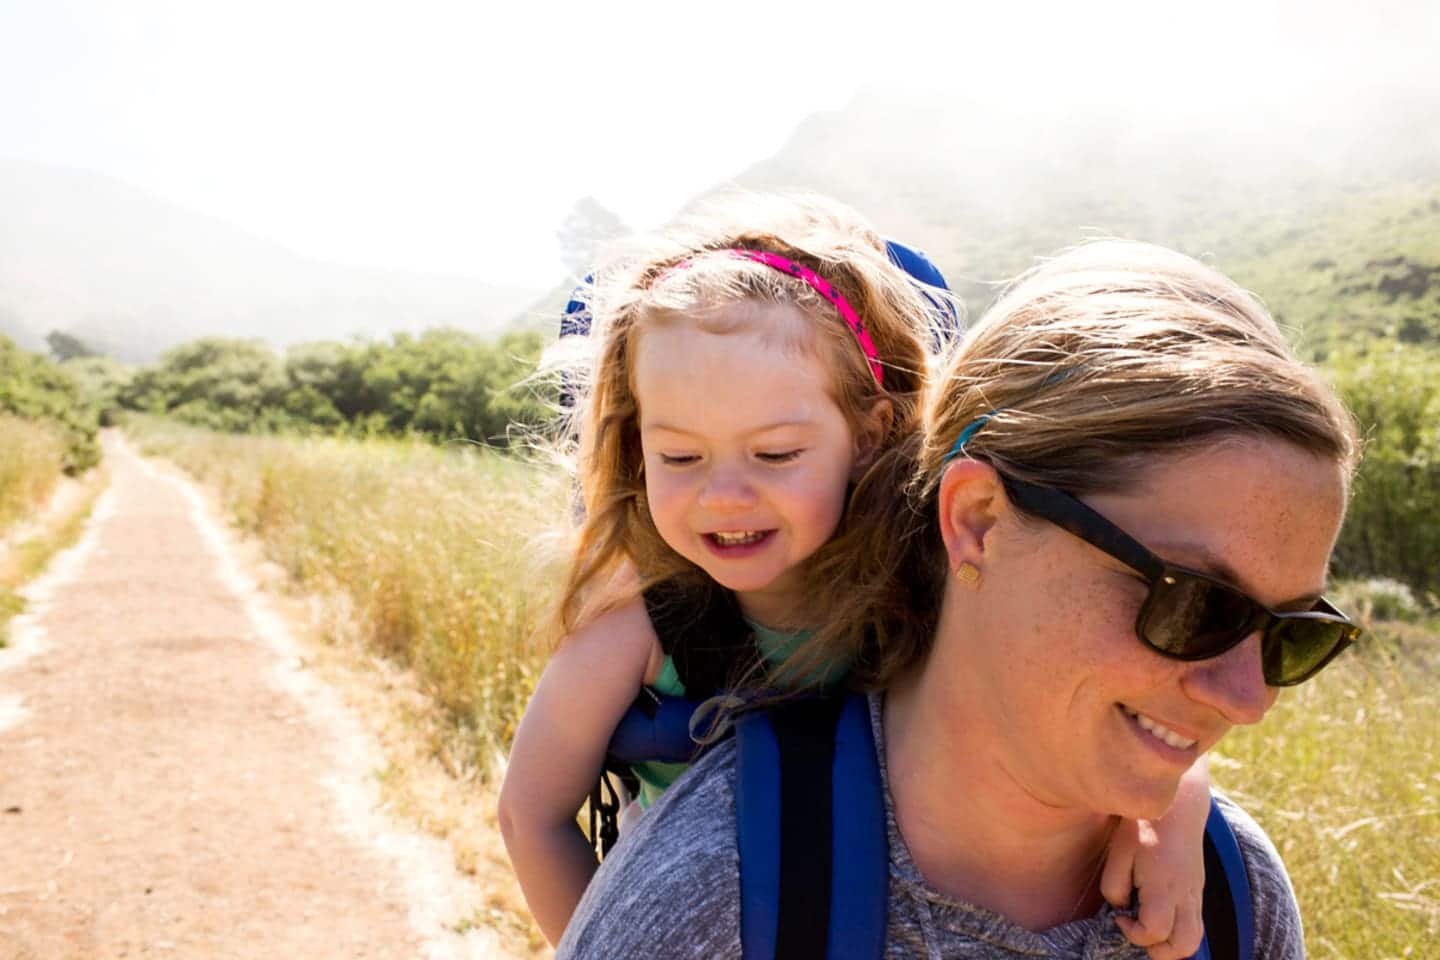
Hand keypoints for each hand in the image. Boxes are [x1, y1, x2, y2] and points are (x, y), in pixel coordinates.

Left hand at [1101, 817, 1204, 959]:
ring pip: (1194, 938)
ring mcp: (1195, 894)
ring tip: (1147, 926)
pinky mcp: (1196, 889)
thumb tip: (1121, 909)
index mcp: (1164, 887)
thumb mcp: (1118, 853)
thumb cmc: (1143, 826)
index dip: (1133, 933)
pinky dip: (1178, 930)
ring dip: (1171, 944)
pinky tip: (1156, 912)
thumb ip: (1114, 887)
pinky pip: (1194, 923)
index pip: (1155, 931)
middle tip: (1136, 929)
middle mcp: (1185, 896)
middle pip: (1184, 946)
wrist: (1178, 804)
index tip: (1118, 916)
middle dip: (1158, 950)